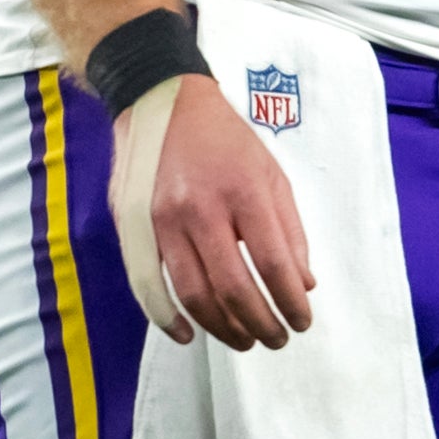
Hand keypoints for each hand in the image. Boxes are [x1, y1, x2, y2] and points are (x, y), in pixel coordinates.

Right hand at [106, 73, 315, 350]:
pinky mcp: (135, 227)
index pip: (273, 263)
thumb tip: (303, 284)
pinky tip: (189, 334)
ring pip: (193, 294)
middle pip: (234, 287)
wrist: (162, 99)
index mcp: (243, 190)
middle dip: (261, 323)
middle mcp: (201, 207)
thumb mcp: (270, 172)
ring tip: (244, 339)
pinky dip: (168, 318)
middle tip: (276, 339)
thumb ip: (289, 229)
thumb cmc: (223, 138)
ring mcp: (162, 220)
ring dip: (222, 328)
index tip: (301, 320)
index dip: (290, 302)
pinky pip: (150, 284)